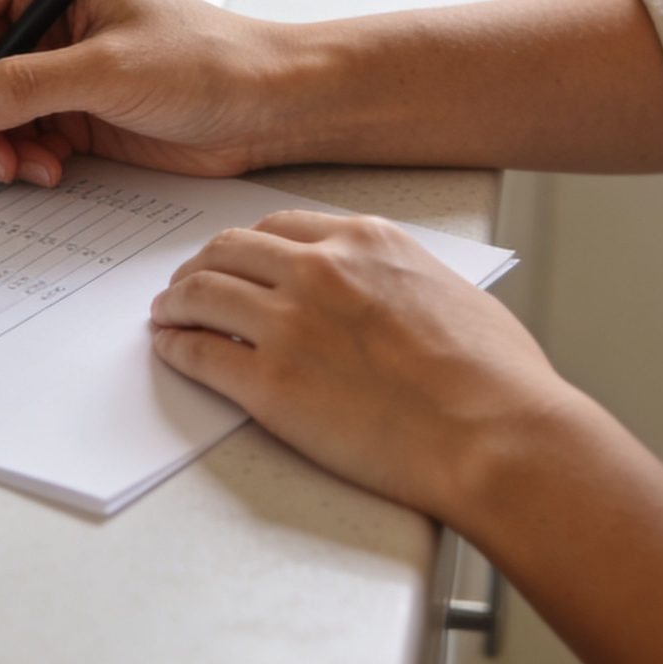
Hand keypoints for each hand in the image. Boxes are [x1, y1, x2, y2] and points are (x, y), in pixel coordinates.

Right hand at [0, 0, 300, 185]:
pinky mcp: (62, 105)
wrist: (265, 106)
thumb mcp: (111, 71)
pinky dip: (17, 157)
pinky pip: (9, 133)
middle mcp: (37, 11)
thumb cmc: (208, 62)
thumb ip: (27, 86)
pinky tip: (51, 169)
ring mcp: (47, 61)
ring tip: (28, 168)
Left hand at [148, 209, 574, 523]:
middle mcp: (320, 271)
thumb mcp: (451, 293)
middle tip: (186, 283)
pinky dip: (175, 347)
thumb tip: (384, 295)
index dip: (249, 245)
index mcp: (365, 242)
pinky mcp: (269, 386)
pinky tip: (169, 349)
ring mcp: (289, 326)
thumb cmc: (496, 379)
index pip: (282, 226)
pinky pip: (199, 355)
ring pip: (203, 294)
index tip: (237, 258)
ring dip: (176, 302)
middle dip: (201, 265)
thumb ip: (400, 280)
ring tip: (166, 314)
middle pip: (231, 251)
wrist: (496, 437)